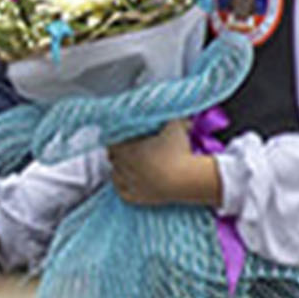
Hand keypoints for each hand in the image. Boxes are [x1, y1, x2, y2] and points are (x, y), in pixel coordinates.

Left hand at [107, 120, 221, 207]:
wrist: (186, 179)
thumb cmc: (179, 150)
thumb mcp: (173, 124)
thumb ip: (166, 112)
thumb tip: (167, 100)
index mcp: (128, 148)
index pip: (112, 142)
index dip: (116, 138)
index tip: (122, 136)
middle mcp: (124, 166)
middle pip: (112, 157)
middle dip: (117, 152)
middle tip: (127, 148)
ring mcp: (130, 183)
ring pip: (115, 174)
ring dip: (118, 168)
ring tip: (127, 164)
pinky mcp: (137, 197)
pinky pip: (122, 192)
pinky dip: (123, 186)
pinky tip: (127, 180)